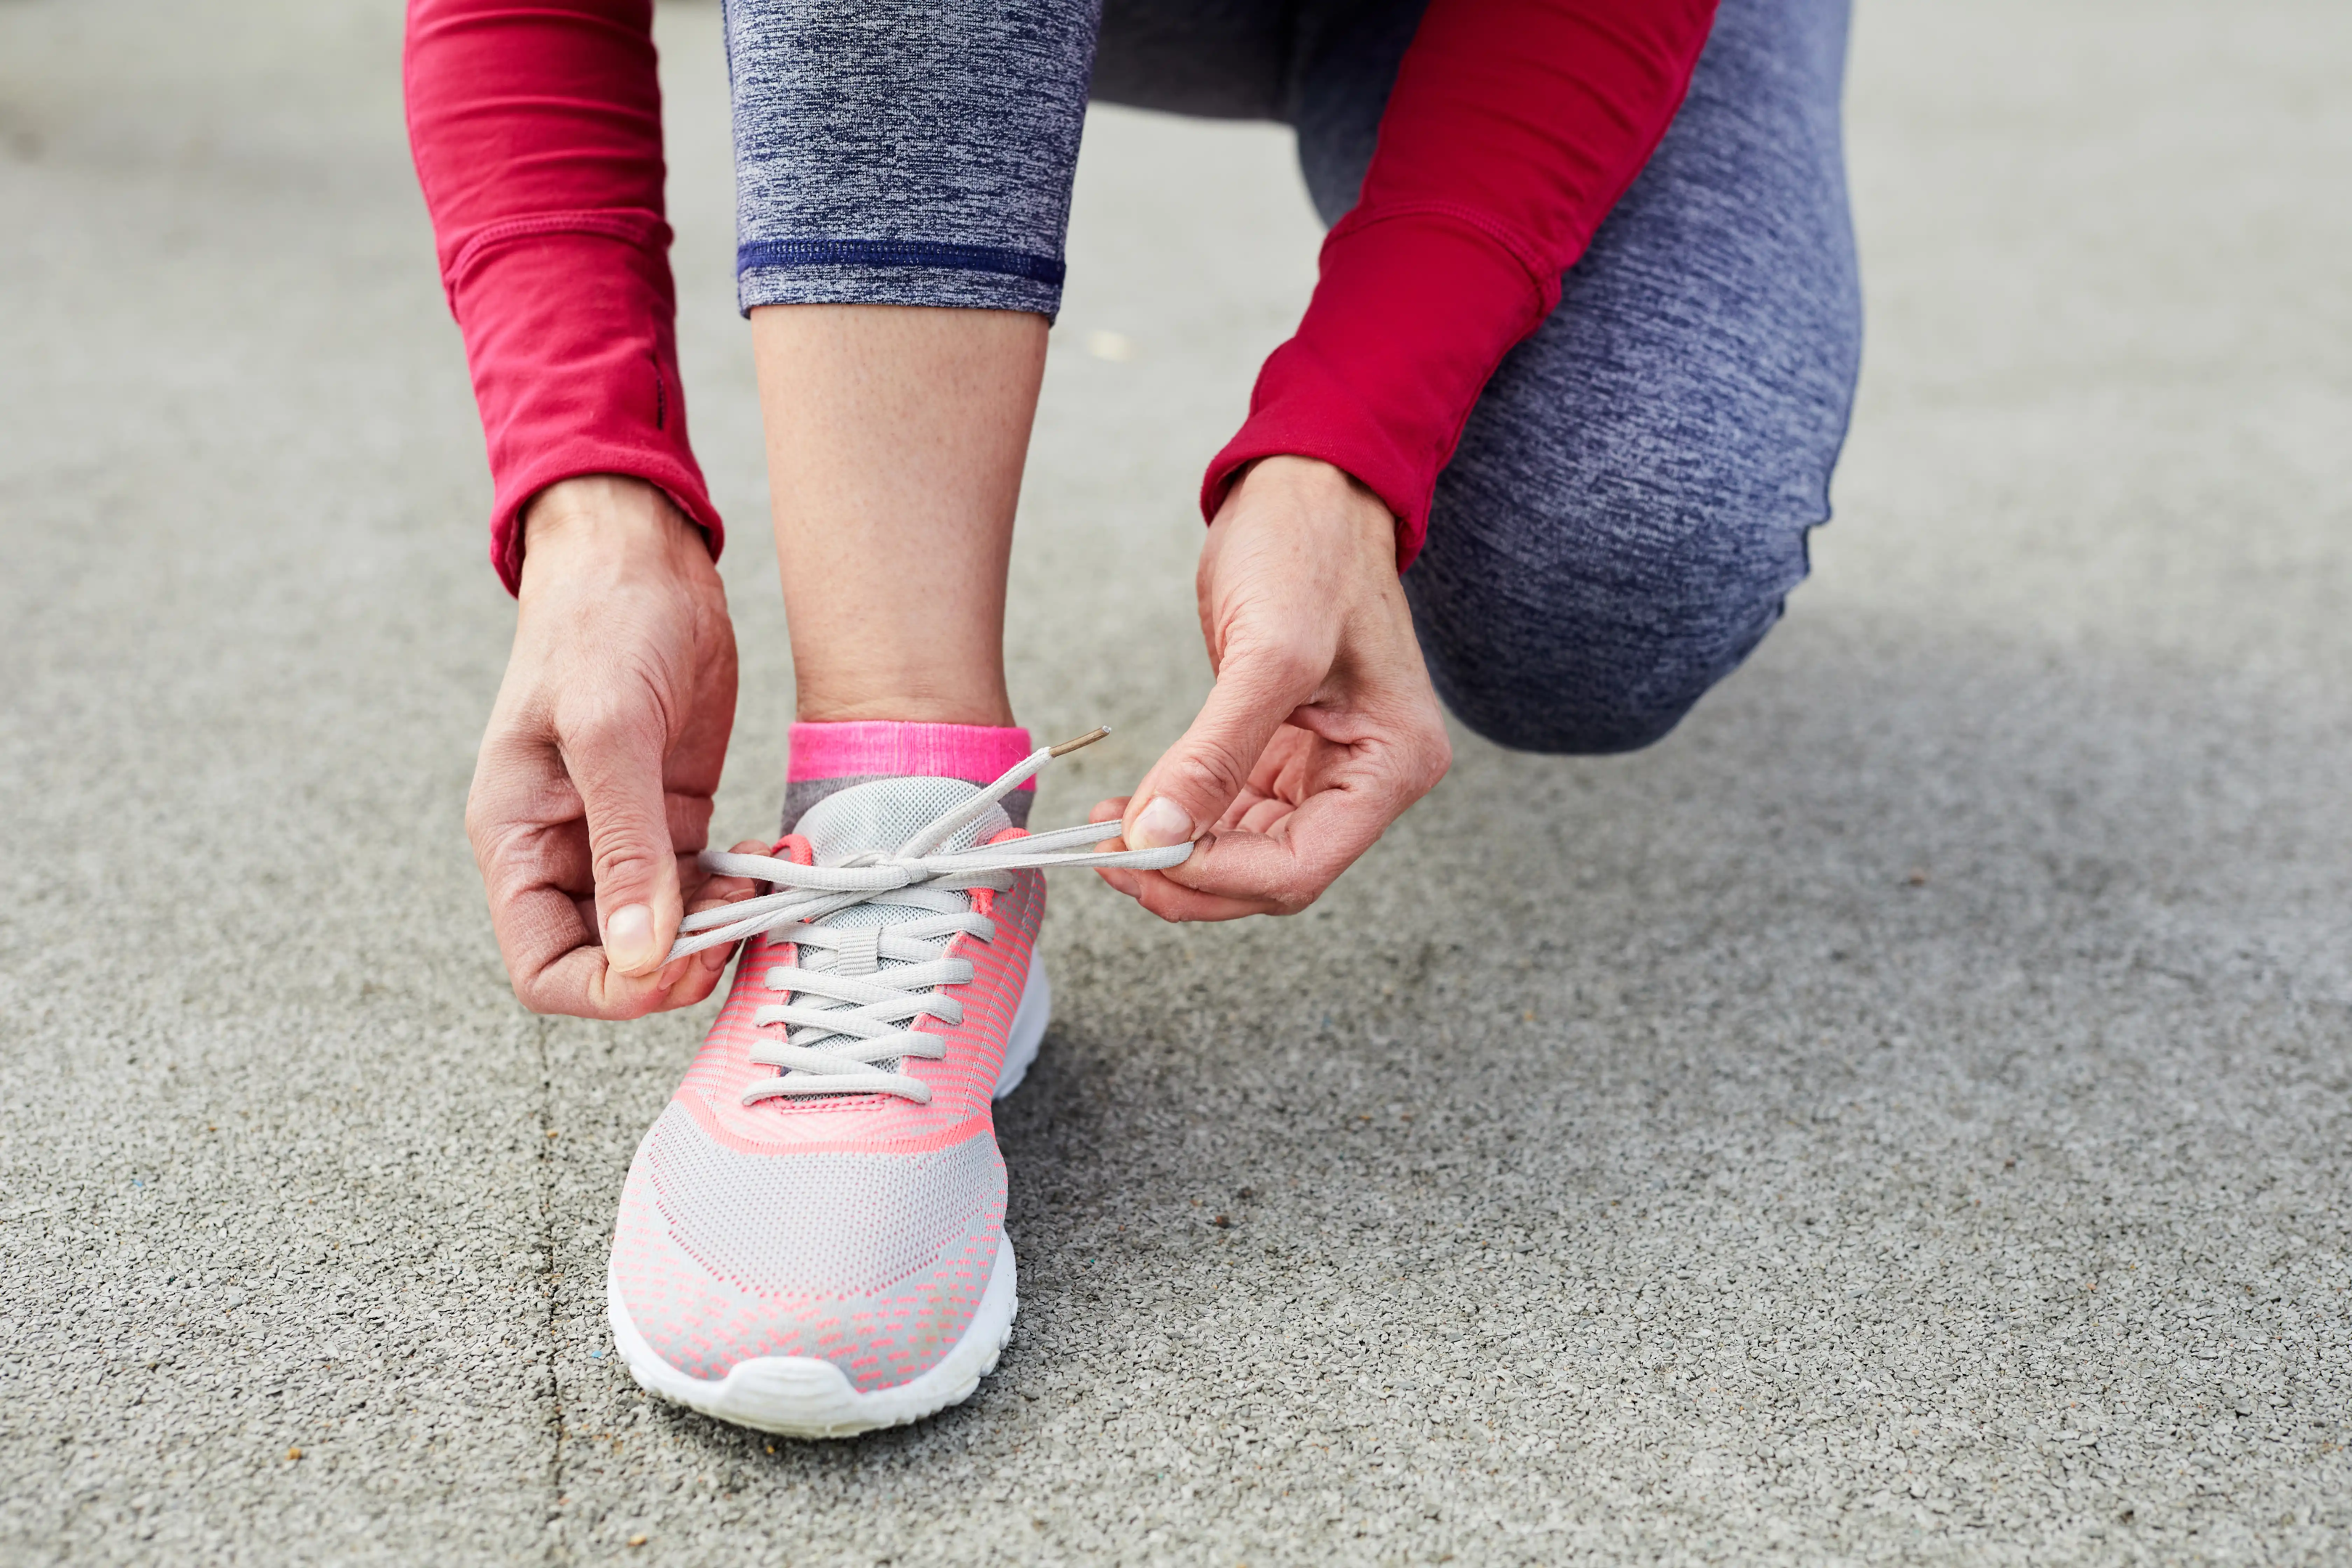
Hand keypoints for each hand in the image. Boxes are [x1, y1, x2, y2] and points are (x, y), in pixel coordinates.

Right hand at [466, 475, 758, 1016]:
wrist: (641, 553)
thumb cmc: (600, 623)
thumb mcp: (610, 729)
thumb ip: (624, 844)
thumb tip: (638, 953)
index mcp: (518, 839)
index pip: (545, 968)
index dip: (611, 990)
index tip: (681, 963)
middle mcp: (565, 851)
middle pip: (612, 962)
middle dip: (680, 964)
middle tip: (742, 925)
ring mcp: (622, 837)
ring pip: (669, 931)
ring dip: (722, 926)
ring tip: (769, 883)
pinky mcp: (673, 814)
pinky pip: (706, 885)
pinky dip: (743, 887)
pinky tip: (778, 858)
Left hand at [1092, 455, 1450, 919]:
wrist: (1306, 488)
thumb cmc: (1308, 550)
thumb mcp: (1267, 652)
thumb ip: (1216, 754)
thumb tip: (1160, 833)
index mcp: (1392, 764)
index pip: (1301, 866)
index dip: (1216, 876)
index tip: (1142, 856)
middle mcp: (1368, 778)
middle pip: (1271, 872)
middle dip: (1189, 872)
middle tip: (1111, 858)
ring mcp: (1325, 768)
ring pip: (1245, 852)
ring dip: (1176, 851)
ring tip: (1107, 834)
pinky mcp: (1283, 750)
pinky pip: (1231, 813)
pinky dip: (1181, 817)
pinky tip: (1131, 809)